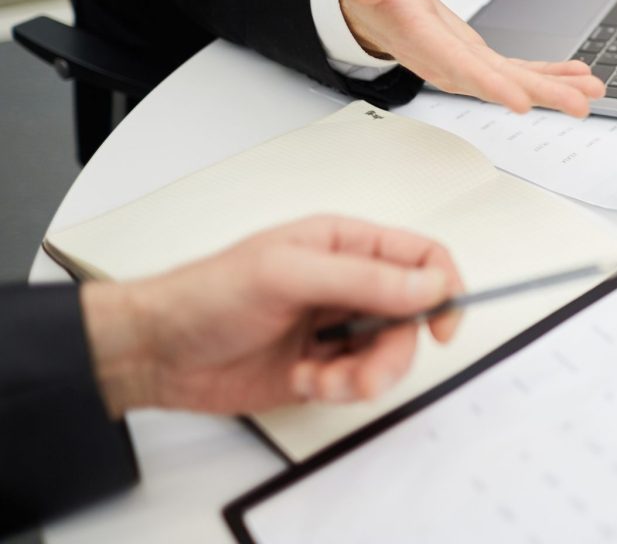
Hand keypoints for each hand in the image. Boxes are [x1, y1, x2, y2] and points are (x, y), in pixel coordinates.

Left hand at [80, 216, 465, 416]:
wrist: (156, 353)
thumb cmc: (206, 295)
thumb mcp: (287, 275)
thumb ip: (365, 279)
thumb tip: (430, 285)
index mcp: (345, 244)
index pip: (421, 257)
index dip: (443, 288)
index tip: (442, 324)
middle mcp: (348, 283)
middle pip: (413, 317)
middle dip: (393, 351)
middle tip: (364, 373)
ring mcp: (337, 327)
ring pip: (389, 355)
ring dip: (363, 376)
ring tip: (322, 381)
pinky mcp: (324, 366)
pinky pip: (360, 382)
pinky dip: (338, 390)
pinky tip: (301, 381)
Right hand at [339, 0, 604, 117]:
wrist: (370, 7)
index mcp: (421, 39)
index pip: (458, 67)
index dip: (491, 85)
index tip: (520, 102)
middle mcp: (447, 62)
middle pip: (499, 83)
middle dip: (541, 95)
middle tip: (579, 104)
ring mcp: (465, 64)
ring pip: (515, 81)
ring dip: (555, 88)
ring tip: (592, 91)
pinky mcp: (479, 59)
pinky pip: (518, 70)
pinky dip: (550, 73)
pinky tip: (578, 75)